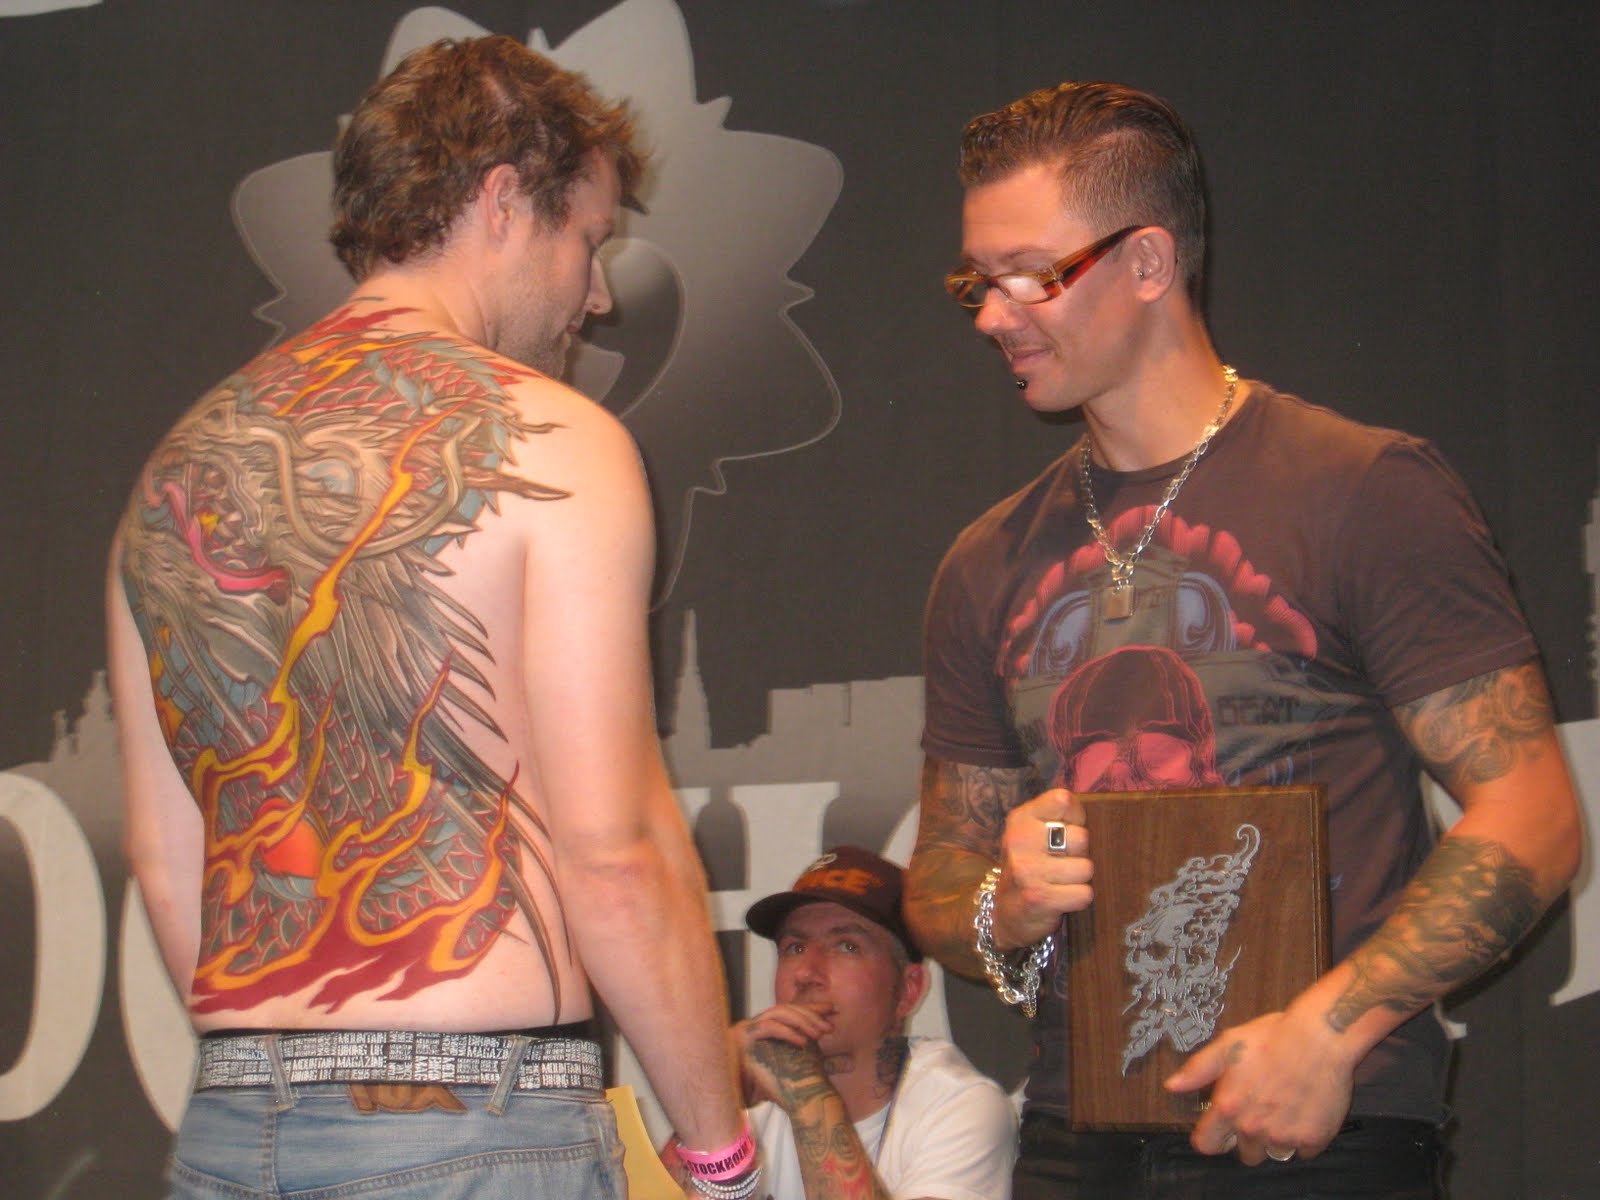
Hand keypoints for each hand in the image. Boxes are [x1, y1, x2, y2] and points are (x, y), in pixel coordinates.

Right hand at [732, 1003, 831, 1105]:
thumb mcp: (796, 1072)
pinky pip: (768, 1027)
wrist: (731, 1098)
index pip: (794, 1011)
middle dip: (810, 1013)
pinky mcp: (743, 1036)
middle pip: (788, 1008)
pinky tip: (803, 1042)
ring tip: (819, 1034)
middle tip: (830, 1026)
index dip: (813, 1008)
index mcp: (770, 1028)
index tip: (833, 1009)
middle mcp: (759, 1023)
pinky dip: (786, 1032)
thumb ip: (822, 1065)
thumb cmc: (762, 1085)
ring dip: (800, 1020)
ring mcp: (749, 1027)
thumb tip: (852, 1062)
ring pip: (779, 1012)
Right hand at [991, 788, 1092, 948]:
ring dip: (1080, 879)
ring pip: (1086, 868)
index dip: (1075, 817)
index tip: (1066, 832)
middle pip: (1082, 837)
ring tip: (1061, 882)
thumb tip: (1097, 816)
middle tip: (1062, 863)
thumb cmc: (1031, 867)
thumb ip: (1059, 817)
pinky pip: (1084, 894)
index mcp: (1021, 819)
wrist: (1007, 913)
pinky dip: (1079, 899)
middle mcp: (1020, 840)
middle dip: (1079, 854)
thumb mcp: (1033, 834)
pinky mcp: (1038, 897)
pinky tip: (1062, 898)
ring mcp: (1027, 869)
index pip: (1063, 800)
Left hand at [1164, 1006, 1356, 1163]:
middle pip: (1245, 1153)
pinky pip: (1304, 1150)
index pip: (1207, 1144)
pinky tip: (1306, 1110)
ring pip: (1274, 1153)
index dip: (1213, 1138)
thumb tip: (1171, 1086)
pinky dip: (1305, 1136)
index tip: (1221, 1130)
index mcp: (1228, 1107)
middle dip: (1249, 1137)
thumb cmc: (1272, 1037)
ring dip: (1277, 1138)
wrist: (1321, 1039)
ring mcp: (1284, 1136)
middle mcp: (1253, 1128)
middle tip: (1261, 1109)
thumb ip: (1198, 1070)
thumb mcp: (1227, 1045)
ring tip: (1284, 1108)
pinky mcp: (1314, 1139)